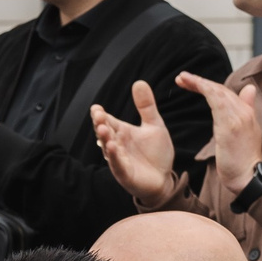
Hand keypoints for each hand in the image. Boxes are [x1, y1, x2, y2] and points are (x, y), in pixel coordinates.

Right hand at [92, 79, 181, 204]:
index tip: (96, 108)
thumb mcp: (154, 125)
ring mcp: (119, 160)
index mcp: (122, 132)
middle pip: (105, 133)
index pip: (108, 121)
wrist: (164, 179)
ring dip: (105, 139)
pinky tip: (112, 147)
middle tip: (98, 115)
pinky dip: (114, 156)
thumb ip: (146, 106)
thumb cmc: (156, 153)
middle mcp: (117, 145)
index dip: (100, 115)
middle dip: (100, 124)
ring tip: (103, 129)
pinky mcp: (125, 174)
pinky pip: (117, 164)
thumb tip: (139, 82)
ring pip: (108, 148)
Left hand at [174, 71, 261, 203]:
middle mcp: (245, 111)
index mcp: (247, 114)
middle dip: (200, 81)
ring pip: (217, 91)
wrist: (250, 179)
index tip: (192, 83)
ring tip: (181, 78)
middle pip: (220, 89)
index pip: (226, 94)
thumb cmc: (244, 163)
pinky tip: (193, 85)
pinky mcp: (231, 124)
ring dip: (198, 82)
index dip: (209, 86)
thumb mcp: (244, 136)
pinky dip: (204, 89)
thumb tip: (248, 91)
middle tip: (181, 77)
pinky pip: (217, 99)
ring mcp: (239, 117)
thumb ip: (243, 114)